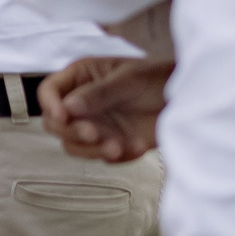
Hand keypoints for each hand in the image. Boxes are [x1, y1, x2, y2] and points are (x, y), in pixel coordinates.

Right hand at [40, 55, 168, 162]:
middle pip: (55, 123)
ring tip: (118, 147)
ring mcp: (96, 125)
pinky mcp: (112, 143)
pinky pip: (103, 157)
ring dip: (92, 150)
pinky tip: (138, 146)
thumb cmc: (155, 78)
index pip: (49, 91)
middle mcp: (82, 103)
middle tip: (93, 134)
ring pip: (75, 145)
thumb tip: (67, 109)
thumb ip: (97, 94)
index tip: (64, 116)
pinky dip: (118, 157)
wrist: (185, 100)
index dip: (51, 104)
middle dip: (71, 131)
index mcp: (80, 78)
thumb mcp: (127, 80)